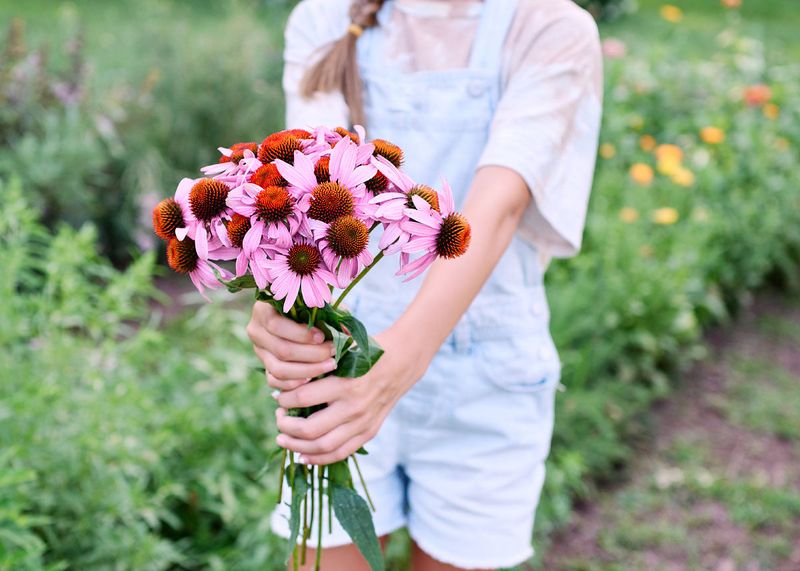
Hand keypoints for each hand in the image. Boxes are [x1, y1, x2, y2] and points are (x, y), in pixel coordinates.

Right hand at [247, 301, 336, 391]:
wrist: (307, 320)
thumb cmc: (315, 308)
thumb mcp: (321, 305)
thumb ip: (329, 313)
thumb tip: (344, 332)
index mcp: (263, 310)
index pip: (276, 325)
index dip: (300, 334)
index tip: (322, 336)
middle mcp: (256, 331)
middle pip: (281, 350)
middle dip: (311, 354)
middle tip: (333, 352)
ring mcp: (260, 352)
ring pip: (280, 369)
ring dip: (308, 370)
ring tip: (330, 365)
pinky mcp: (265, 368)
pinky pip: (276, 382)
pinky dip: (295, 383)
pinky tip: (313, 378)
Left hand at [273, 325, 427, 464]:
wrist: (402, 361)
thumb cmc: (366, 351)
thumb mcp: (342, 350)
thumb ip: (317, 362)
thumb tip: (285, 379)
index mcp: (344, 382)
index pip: (303, 398)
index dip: (284, 400)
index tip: (278, 397)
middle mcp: (353, 406)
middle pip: (310, 429)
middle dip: (286, 426)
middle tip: (278, 419)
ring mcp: (363, 422)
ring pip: (323, 446)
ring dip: (297, 446)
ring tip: (284, 439)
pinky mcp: (369, 432)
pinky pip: (341, 453)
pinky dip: (319, 458)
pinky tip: (303, 456)